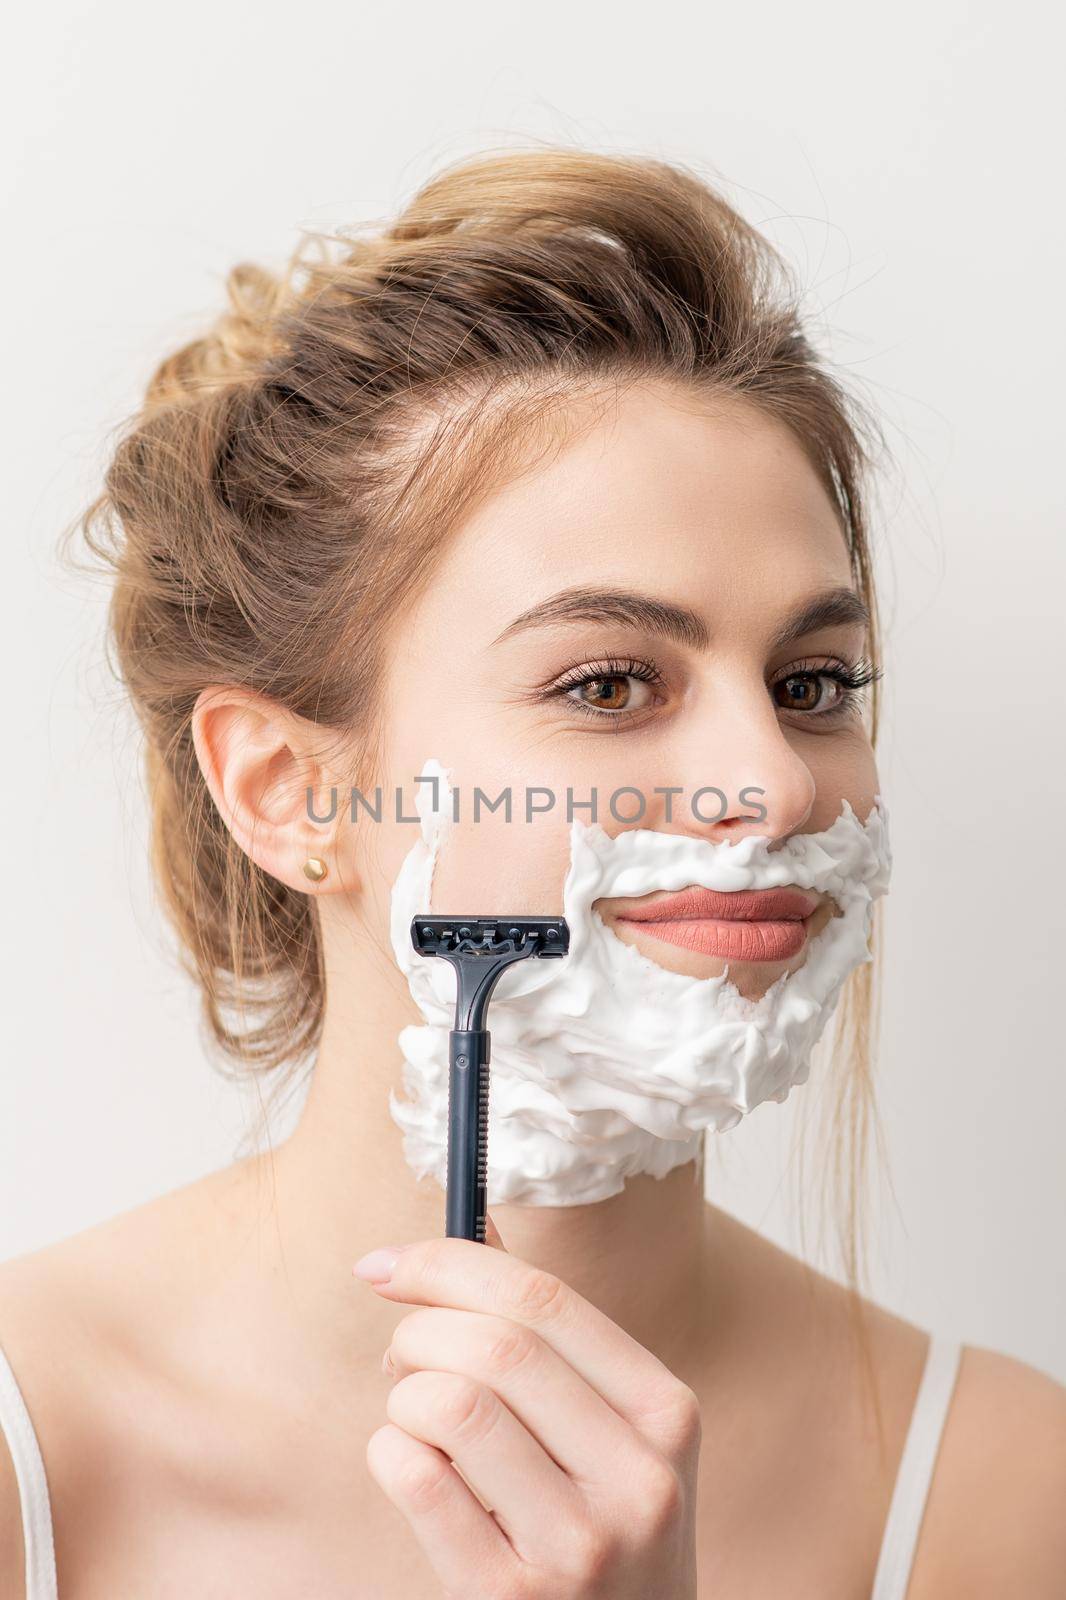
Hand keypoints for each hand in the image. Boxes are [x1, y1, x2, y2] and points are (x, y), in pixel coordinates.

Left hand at [353, 1215, 700, 1598]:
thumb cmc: (602, 1529)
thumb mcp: (614, 1437)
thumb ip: (553, 1343)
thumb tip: (466, 1228)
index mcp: (664, 1411)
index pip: (544, 1299)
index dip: (449, 1265)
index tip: (385, 1264)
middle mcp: (637, 1477)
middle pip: (496, 1345)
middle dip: (418, 1331)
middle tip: (399, 1354)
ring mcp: (579, 1546)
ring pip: (452, 1405)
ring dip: (405, 1396)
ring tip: (412, 1417)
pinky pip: (419, 1480)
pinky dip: (389, 1453)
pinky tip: (407, 1467)